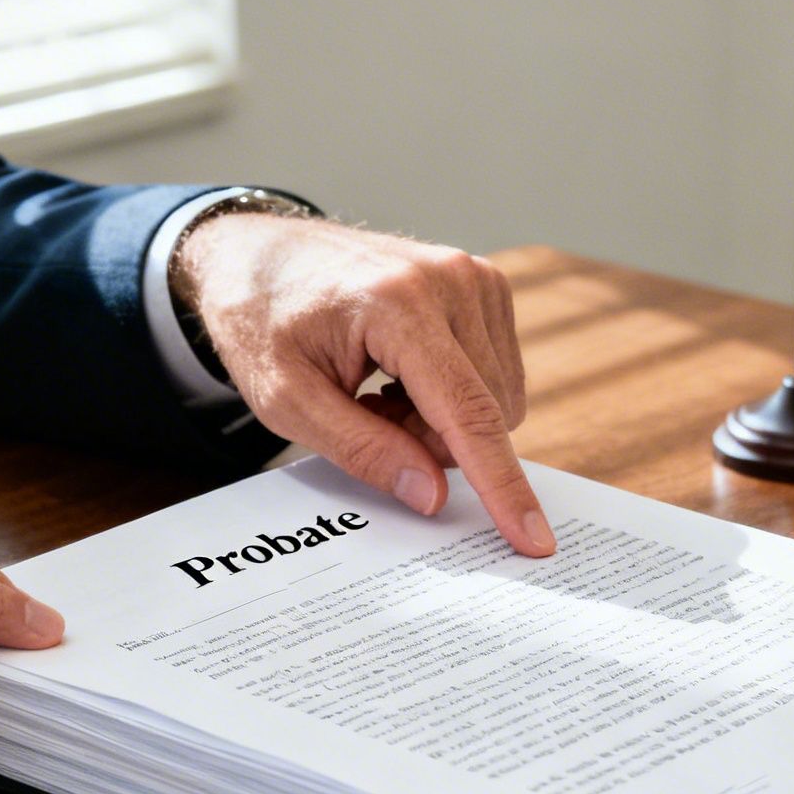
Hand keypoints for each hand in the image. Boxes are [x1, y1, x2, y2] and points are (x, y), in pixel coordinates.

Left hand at [175, 213, 554, 555]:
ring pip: (499, 399)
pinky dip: (454, 393)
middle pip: (487, 413)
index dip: (502, 485)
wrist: (259, 253)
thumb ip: (363, 450)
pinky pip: (497, 374)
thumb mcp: (287, 401)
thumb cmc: (262, 321)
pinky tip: (403, 372)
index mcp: (398, 304)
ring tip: (380, 389)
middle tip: (368, 416)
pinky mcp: (485, 283)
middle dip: (432, 441)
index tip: (533, 539)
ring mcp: (475, 277)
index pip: (469, 412)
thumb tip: (433, 496)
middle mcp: (452, 281)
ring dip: (443, 418)